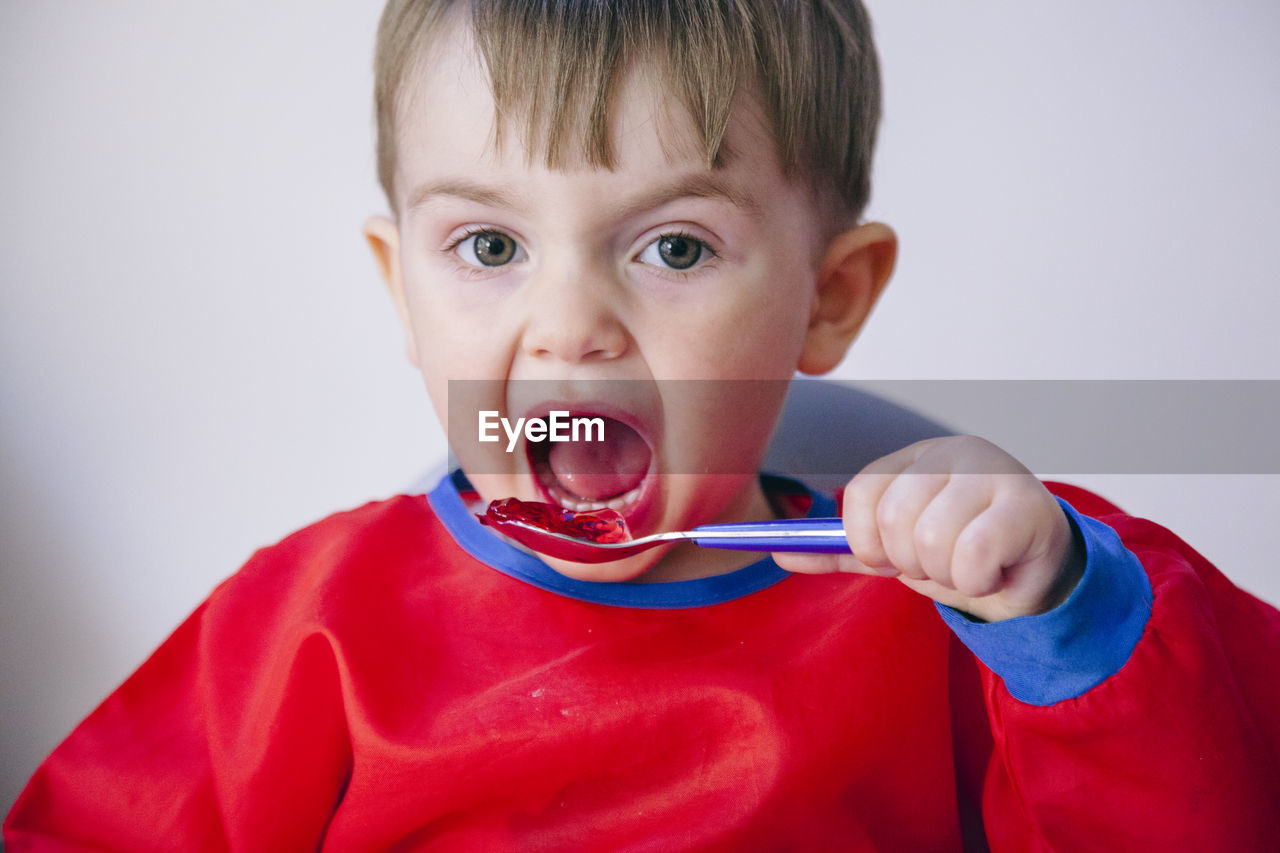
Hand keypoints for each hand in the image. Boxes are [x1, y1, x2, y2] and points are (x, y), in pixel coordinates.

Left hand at [774, 436, 1083, 621]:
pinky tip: (992, 572)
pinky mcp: (1027, 506)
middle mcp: (954, 453)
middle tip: (937, 565)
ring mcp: (994, 474)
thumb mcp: (893, 553)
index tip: (886, 559)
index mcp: (916, 458)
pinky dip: (974, 581)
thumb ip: (841, 550)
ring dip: (944, 574)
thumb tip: (778, 554)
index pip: (862, 492)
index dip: (865, 538)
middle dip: (909, 562)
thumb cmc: (961, 554)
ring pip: (931, 539)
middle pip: (894, 517)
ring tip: (967, 568)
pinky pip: (972, 557)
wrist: (1034, 576)